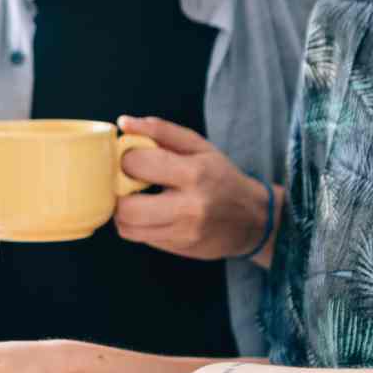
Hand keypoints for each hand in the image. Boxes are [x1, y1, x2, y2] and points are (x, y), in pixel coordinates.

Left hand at [111, 116, 270, 259]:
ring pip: (127, 227)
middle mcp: (189, 208)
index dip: (126, 158)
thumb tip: (124, 123)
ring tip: (137, 198)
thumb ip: (161, 131)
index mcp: (194, 174)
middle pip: (127, 207)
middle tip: (128, 183)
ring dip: (123, 210)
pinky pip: (139, 238)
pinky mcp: (178, 249)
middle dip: (119, 192)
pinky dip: (136, 224)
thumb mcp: (199, 146)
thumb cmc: (222, 177)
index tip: (132, 157)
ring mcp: (183, 233)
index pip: (138, 165)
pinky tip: (149, 212)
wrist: (253, 219)